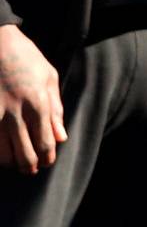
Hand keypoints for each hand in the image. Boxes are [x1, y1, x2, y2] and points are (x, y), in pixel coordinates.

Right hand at [0, 25, 64, 172]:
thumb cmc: (25, 58)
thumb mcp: (48, 77)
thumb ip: (55, 109)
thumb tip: (61, 137)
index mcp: (37, 103)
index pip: (45, 144)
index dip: (47, 158)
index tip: (46, 163)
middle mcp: (16, 113)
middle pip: (24, 155)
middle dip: (30, 166)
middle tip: (31, 168)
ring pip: (3, 155)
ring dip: (11, 162)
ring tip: (15, 160)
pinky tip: (2, 150)